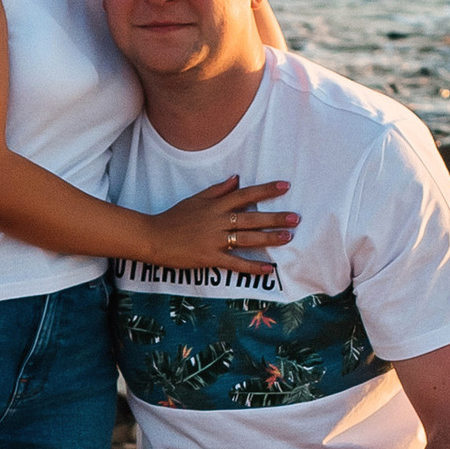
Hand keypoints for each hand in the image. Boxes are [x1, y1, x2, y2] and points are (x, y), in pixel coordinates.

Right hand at [139, 177, 297, 275]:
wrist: (153, 237)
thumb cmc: (174, 217)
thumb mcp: (195, 199)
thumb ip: (217, 190)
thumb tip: (237, 179)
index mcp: (215, 205)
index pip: (245, 194)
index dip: (266, 190)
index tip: (285, 187)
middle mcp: (218, 220)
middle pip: (251, 218)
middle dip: (275, 218)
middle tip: (296, 218)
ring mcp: (215, 240)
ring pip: (247, 238)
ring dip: (269, 238)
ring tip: (288, 238)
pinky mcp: (210, 258)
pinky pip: (234, 263)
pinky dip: (251, 267)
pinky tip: (267, 269)